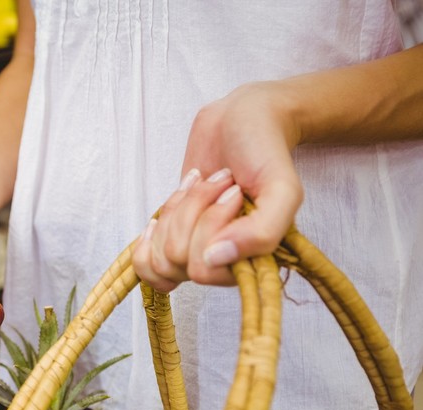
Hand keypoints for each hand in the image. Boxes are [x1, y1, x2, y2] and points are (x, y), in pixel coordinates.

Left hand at [134, 82, 304, 291]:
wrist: (242, 121)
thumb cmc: (264, 152)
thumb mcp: (282, 190)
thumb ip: (262, 233)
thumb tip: (215, 259)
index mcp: (252, 263)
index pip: (204, 271)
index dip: (209, 228)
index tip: (235, 192)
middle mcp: (223, 265)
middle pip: (176, 259)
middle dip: (191, 212)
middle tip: (218, 182)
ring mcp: (194, 255)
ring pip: (158, 257)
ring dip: (174, 212)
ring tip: (200, 186)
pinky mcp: (171, 242)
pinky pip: (144, 260)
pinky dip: (152, 230)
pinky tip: (175, 203)